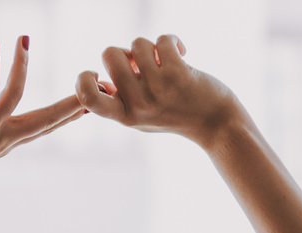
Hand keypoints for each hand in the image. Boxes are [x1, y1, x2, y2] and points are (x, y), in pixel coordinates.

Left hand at [0, 37, 84, 193]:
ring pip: (14, 96)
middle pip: (45, 118)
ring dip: (22, 66)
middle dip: (69, 102)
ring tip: (24, 40)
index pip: (43, 127)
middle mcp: (1, 138)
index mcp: (5, 144)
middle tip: (92, 83)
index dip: (66, 115)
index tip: (88, 104)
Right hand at [75, 35, 242, 143]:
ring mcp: (157, 88)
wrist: (217, 124)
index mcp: (125, 116)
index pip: (88, 98)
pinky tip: (181, 52)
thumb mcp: (142, 117)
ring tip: (164, 61)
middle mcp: (138, 104)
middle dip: (126, 51)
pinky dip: (171, 40)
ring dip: (151, 47)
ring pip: (137, 43)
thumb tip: (104, 80)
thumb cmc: (176, 116)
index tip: (100, 74)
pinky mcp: (177, 74)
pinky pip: (162, 39)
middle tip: (142, 64)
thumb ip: (120, 102)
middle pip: (110, 54)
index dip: (84, 78)